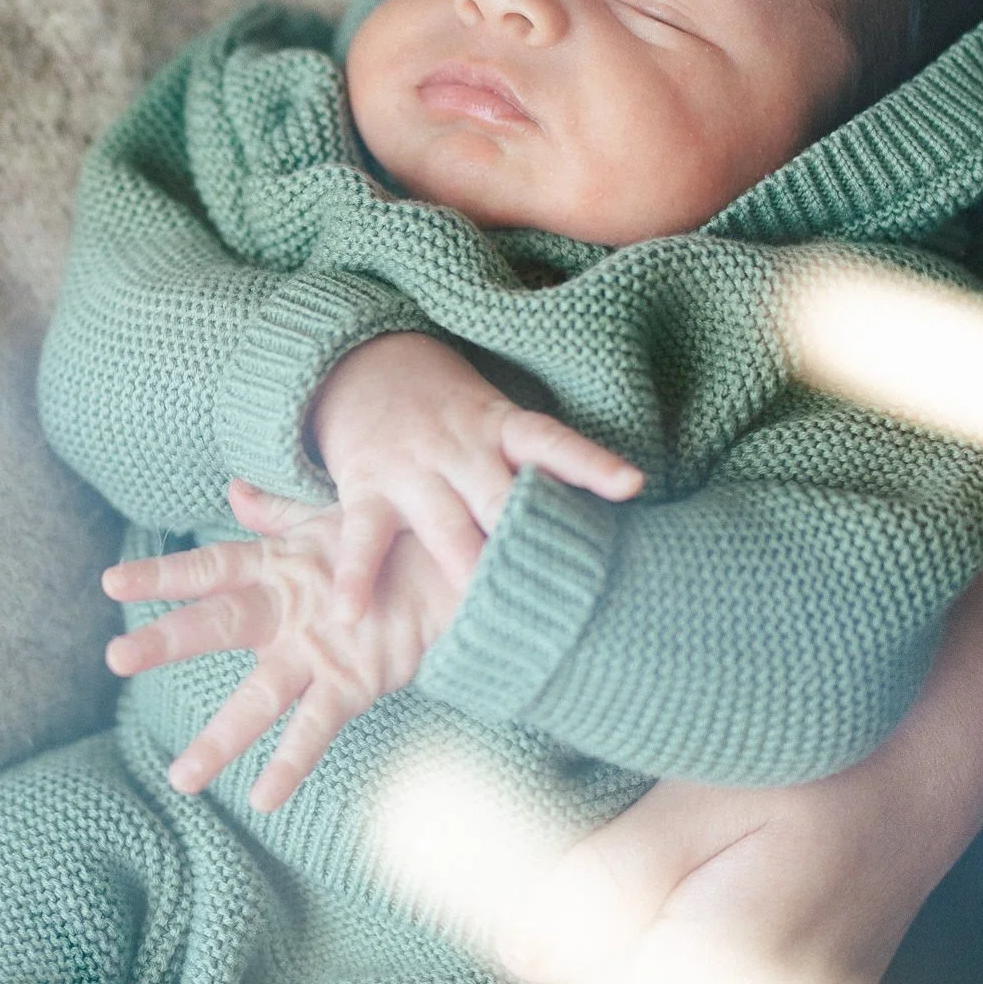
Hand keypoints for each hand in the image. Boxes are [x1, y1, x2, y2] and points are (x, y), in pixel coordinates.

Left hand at [103, 482, 460, 809]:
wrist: (460, 565)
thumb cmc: (388, 541)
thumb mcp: (326, 521)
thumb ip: (273, 512)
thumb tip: (232, 488)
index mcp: (277, 567)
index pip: (209, 568)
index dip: (161, 575)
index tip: (111, 584)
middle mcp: (289, 607)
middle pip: (219, 623)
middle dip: (166, 640)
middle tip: (115, 656)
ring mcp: (320, 648)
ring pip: (260, 696)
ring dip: (220, 738)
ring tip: (180, 777)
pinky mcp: (354, 682)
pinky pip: (316, 730)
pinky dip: (290, 765)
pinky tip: (261, 799)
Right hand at [311, 332, 640, 619]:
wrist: (362, 365)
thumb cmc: (449, 412)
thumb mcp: (495, 422)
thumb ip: (533, 467)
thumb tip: (607, 520)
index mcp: (499, 427)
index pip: (551, 442)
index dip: (591, 462)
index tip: (632, 483)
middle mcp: (460, 449)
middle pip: (502, 500)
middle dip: (530, 547)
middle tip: (566, 597)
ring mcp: (412, 469)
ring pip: (445, 528)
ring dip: (466, 571)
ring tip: (486, 618)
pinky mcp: (367, 489)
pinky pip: (363, 539)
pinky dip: (355, 578)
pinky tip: (350, 614)